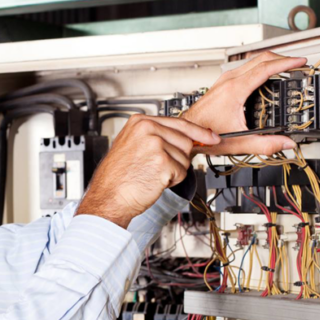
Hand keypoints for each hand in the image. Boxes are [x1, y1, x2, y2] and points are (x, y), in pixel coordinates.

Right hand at [76, 115, 218, 227]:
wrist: (108, 197)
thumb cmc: (117, 177)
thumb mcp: (132, 145)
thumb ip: (156, 136)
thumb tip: (185, 138)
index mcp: (140, 122)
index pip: (179, 123)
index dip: (198, 132)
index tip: (211, 136)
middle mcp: (148, 129)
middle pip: (185, 141)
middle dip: (178, 158)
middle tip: (157, 167)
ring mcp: (155, 145)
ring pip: (185, 158)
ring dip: (174, 170)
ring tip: (151, 173)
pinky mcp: (162, 162)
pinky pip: (182, 173)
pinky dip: (172, 181)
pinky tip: (154, 181)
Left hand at [183, 52, 306, 155]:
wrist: (187, 132)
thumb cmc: (205, 134)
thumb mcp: (239, 142)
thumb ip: (265, 144)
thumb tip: (285, 143)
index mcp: (235, 90)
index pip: (266, 68)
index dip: (286, 63)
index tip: (300, 62)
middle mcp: (229, 81)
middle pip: (261, 58)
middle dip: (282, 58)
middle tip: (297, 62)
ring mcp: (225, 80)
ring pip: (252, 61)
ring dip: (271, 61)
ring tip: (286, 67)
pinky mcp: (223, 84)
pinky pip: (246, 68)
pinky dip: (260, 67)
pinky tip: (266, 75)